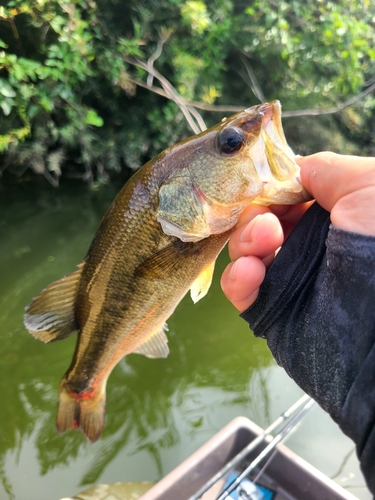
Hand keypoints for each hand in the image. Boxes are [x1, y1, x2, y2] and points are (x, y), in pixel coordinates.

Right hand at [221, 152, 374, 311]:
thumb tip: (285, 175)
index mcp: (328, 216)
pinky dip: (236, 278)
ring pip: (244, 253)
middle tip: (266, 222)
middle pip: (257, 224)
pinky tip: (249, 271)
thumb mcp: (364, 180)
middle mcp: (307, 246)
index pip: (281, 198)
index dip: (267, 192)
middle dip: (253, 217)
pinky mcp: (274, 310)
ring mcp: (289, 278)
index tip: (263, 190)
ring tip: (264, 242)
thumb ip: (320, 169)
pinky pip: (241, 291)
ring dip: (244, 242)